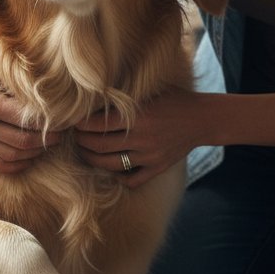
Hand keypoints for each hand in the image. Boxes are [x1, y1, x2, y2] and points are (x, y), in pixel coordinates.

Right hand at [0, 40, 60, 173]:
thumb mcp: (6, 70)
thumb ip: (26, 90)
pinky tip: (29, 157)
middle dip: (46, 140)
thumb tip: (58, 107)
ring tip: (48, 143)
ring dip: (34, 153)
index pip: (28, 122)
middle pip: (22, 142)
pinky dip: (15, 165)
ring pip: (11, 155)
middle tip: (61, 133)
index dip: (50, 124)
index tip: (65, 120)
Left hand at [73, 87, 199, 188]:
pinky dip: (117, 176)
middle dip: (81, 141)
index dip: (79, 124)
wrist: (201, 119)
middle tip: (75, 136)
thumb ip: (122, 98)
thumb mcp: (147, 92)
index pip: (96, 124)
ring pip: (109, 165)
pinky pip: (130, 180)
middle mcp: (142, 138)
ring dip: (91, 159)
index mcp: (137, 116)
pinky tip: (110, 168)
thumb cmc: (172, 100)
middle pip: (98, 146)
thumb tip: (89, 99)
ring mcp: (149, 156)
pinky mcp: (157, 168)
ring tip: (85, 151)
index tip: (73, 121)